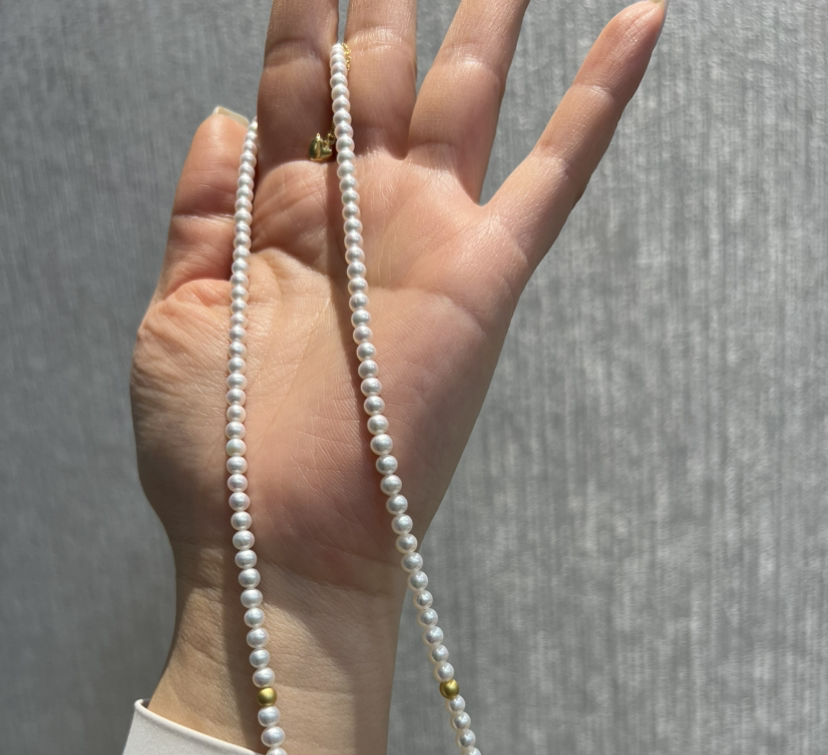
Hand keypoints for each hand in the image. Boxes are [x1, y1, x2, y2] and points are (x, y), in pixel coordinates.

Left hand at [132, 0, 665, 754]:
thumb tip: (223, 110)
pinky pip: (558, 175)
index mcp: (280, 219)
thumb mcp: (172, 318)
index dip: (300, 6)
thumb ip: (200, 212)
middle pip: (383, 68)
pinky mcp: (486, 279)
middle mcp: (361, 215)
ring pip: (472, 94)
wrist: (277, 546)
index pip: (295, 83)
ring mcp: (429, 239)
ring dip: (492, 12)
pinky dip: (601, 101)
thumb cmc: (214, 456)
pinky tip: (642, 20)